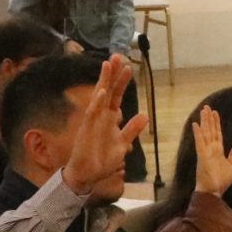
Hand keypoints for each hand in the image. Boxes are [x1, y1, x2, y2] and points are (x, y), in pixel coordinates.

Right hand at [59, 55, 148, 193]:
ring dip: (104, 81)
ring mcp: (93, 120)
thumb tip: (144, 115)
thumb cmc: (102, 159)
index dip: (122, 81)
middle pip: (108, 90)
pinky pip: (92, 113)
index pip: (117, 95)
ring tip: (108, 65)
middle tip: (117, 56)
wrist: (87, 175)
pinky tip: (102, 91)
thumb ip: (132, 130)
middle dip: (112, 74)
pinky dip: (97, 102)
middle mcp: (101, 115)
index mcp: (110, 118)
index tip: (128, 66)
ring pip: (99, 96)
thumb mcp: (123, 144)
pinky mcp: (86, 129)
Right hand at [190, 104, 231, 195]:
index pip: (217, 134)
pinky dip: (198, 134)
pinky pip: (199, 143)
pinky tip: (196, 124)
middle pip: (210, 131)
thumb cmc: (220, 181)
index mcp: (218, 151)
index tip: (215, 113)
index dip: (216, 123)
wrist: (214, 192)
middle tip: (207, 107)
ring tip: (203, 110)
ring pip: (205, 133)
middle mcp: (211, 149)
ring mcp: (205, 152)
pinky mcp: (202, 156)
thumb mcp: (231, 166)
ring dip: (204, 122)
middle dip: (209, 119)